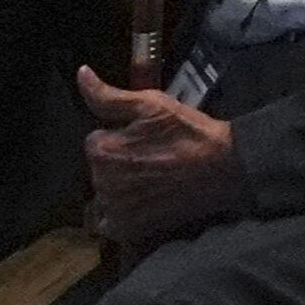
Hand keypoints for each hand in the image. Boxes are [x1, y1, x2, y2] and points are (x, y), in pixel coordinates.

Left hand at [77, 68, 245, 248]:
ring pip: (103, 194)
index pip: (95, 141)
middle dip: (116, 163)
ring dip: (117, 189)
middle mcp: (102, 182)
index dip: (118, 138)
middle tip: (150, 160)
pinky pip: (108, 224)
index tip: (142, 140)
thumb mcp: (149, 104)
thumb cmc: (188, 133)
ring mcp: (116, 209)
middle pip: (98, 169)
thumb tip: (81, 74)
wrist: (223, 168)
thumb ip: (107, 96)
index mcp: (102, 150)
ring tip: (149, 182)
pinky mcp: (130, 230)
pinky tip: (140, 205)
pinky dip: (118, 216)